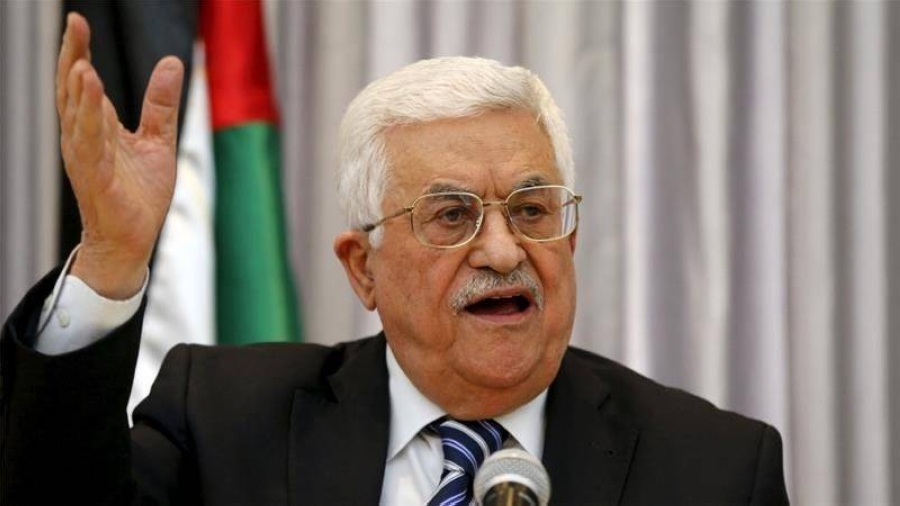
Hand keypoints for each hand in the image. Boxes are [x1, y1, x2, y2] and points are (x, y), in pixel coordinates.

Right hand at [58, 13, 184, 298]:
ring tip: (82, 62)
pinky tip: (91, 101)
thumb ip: (161, 104)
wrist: (132, 239)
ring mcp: (87, 158)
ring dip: (79, 91)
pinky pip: (91, 148)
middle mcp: (84, 138)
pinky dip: (90, 123)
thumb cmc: (139, 193)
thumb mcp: (158, 141)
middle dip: (72, 57)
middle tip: (74, 23)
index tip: (77, 21)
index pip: (83, 83)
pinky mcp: (97, 179)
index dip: (78, 52)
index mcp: (97, 127)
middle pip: (73, 91)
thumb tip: (172, 62)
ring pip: (78, 118)